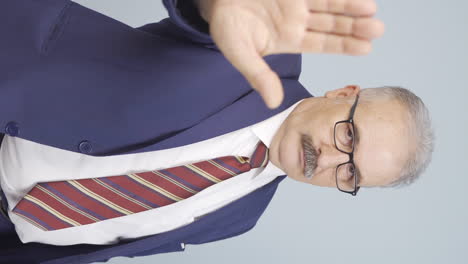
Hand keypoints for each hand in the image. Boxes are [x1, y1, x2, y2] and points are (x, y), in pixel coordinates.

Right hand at [196, 0, 384, 107]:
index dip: (343, 46)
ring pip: (330, 5)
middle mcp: (297, 21)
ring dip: (350, 8)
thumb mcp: (239, 53)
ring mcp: (296, 1)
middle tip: (377, 30)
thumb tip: (273, 103)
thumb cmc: (226, 26)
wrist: (216, 1)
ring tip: (372, 10)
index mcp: (289, 39)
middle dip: (354, 27)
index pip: (322, 44)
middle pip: (332, 25)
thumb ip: (258, 75)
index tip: (365, 48)